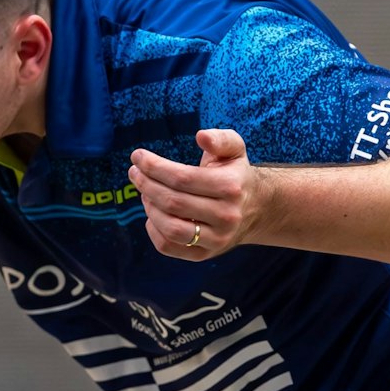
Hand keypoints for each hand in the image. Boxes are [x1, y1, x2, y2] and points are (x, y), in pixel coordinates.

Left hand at [128, 129, 266, 260]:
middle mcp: (226, 216)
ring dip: (149, 208)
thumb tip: (201, 136)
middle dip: (146, 184)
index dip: (154, 167)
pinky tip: (153, 214)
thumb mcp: (235, 150)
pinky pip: (168, 246)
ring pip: (170, 227)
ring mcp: (216, 239)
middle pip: (173, 202)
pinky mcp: (204, 254)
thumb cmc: (235, 175)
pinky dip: (153, 230)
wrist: (255, 209)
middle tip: (134, 172)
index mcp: (230, 187)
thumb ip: (221, 139)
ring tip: (144, 192)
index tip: (137, 156)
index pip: (182, 178)